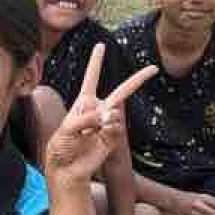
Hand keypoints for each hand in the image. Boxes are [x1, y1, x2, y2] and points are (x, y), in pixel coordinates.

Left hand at [44, 44, 154, 187]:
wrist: (67, 168)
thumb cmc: (61, 146)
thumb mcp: (66, 128)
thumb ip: (85, 118)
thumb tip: (107, 116)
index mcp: (83, 103)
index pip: (91, 78)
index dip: (96, 62)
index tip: (100, 46)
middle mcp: (98, 110)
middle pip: (121, 91)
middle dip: (137, 80)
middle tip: (153, 68)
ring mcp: (107, 123)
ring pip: (116, 111)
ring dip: (103, 119)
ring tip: (91, 130)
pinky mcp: (113, 137)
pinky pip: (116, 128)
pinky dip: (108, 129)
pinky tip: (101, 134)